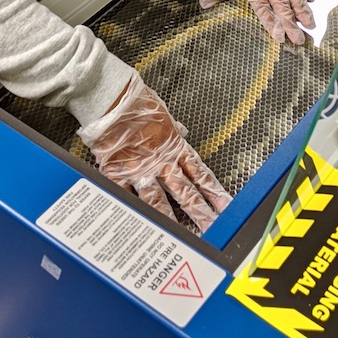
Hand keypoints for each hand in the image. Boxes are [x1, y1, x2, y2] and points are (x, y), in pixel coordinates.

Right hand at [77, 72, 231, 231]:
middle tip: (213, 229)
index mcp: (174, 146)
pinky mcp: (119, 173)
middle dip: (201, 213)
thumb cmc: (137, 101)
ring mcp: (141, 170)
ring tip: (182, 238)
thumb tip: (181, 131)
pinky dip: (133, 212)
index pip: (200, 174)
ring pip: (160, 201)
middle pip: (186, 193)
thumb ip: (172, 128)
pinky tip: (140, 227)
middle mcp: (161, 162)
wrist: (112, 98)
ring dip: (172, 220)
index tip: (225, 205)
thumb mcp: (162, 112)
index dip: (214, 191)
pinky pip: (128, 197)